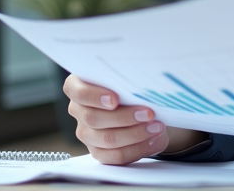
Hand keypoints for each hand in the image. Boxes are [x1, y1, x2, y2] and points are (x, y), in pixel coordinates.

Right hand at [63, 75, 206, 163]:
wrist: (142, 105)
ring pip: (107, 139)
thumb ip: (129, 77)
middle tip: (149, 113)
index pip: (76, 91)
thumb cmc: (131, 85)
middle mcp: (79, 110)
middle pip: (94, 118)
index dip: (94, 96)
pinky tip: (154, 140)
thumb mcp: (128, 77)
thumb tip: (149, 76)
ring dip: (136, 134)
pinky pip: (116, 156)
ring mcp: (86, 133)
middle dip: (125, 116)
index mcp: (78, 86)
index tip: (115, 99)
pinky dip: (138, 149)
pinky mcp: (99, 151)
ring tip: (157, 127)